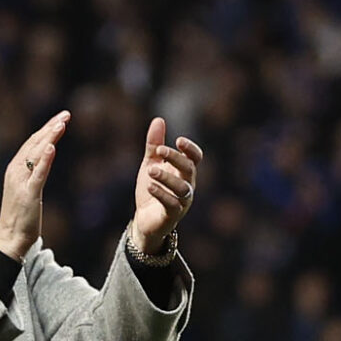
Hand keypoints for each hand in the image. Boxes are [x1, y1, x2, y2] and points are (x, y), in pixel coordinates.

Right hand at [0, 111, 70, 261]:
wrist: (10, 237)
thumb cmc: (21, 216)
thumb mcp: (28, 189)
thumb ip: (35, 172)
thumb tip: (46, 157)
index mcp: (15, 168)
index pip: (32, 143)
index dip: (46, 129)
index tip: (60, 118)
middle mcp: (16, 171)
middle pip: (34, 143)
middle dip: (51, 127)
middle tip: (66, 114)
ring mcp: (21, 182)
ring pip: (36, 154)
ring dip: (49, 137)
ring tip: (61, 123)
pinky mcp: (29, 194)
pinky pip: (38, 173)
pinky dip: (45, 159)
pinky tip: (52, 147)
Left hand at [128, 117, 202, 256]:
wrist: (145, 220)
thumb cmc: (152, 190)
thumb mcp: (150, 163)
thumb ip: (154, 144)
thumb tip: (159, 120)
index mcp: (184, 172)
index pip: (195, 158)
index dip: (190, 149)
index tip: (178, 140)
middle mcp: (187, 186)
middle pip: (189, 169)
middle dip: (175, 158)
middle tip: (158, 150)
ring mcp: (181, 202)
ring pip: (182, 188)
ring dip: (167, 177)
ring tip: (150, 170)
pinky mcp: (172, 215)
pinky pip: (172, 204)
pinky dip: (161, 194)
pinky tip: (150, 186)